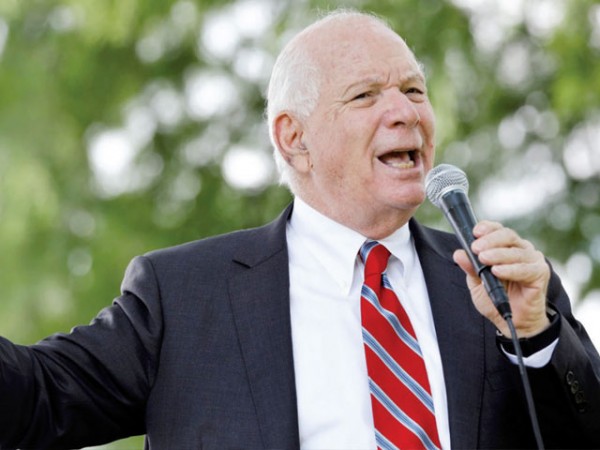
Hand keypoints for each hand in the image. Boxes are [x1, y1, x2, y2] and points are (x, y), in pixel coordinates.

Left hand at [453, 220, 550, 337]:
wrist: (513, 321)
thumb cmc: (496, 298)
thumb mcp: (477, 283)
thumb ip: (470, 268)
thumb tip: (459, 254)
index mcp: (506, 247)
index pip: (497, 230)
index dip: (487, 228)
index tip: (474, 232)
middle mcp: (521, 249)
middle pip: (507, 235)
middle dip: (490, 240)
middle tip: (476, 248)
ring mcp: (532, 260)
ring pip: (515, 251)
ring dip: (498, 254)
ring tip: (484, 259)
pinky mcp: (540, 274)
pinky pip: (525, 269)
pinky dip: (510, 269)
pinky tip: (497, 271)